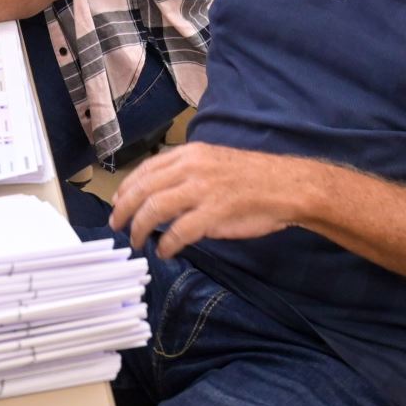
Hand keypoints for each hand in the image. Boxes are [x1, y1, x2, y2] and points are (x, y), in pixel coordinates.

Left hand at [108, 143, 317, 258]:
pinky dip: (167, 244)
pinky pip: (180, 231)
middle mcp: (191, 167)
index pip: (146, 169)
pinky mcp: (215, 212)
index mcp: (190, 153)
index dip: (127, 187)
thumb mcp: (213, 165)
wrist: (288, 186)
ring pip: (155, 208)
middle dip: (124, 210)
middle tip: (118, 226)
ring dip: (140, 228)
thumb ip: (185, 177)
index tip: (117, 202)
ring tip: (137, 241)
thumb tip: (159, 198)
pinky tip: (165, 251)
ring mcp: (203, 189)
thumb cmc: (252, 178)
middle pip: (144, 189)